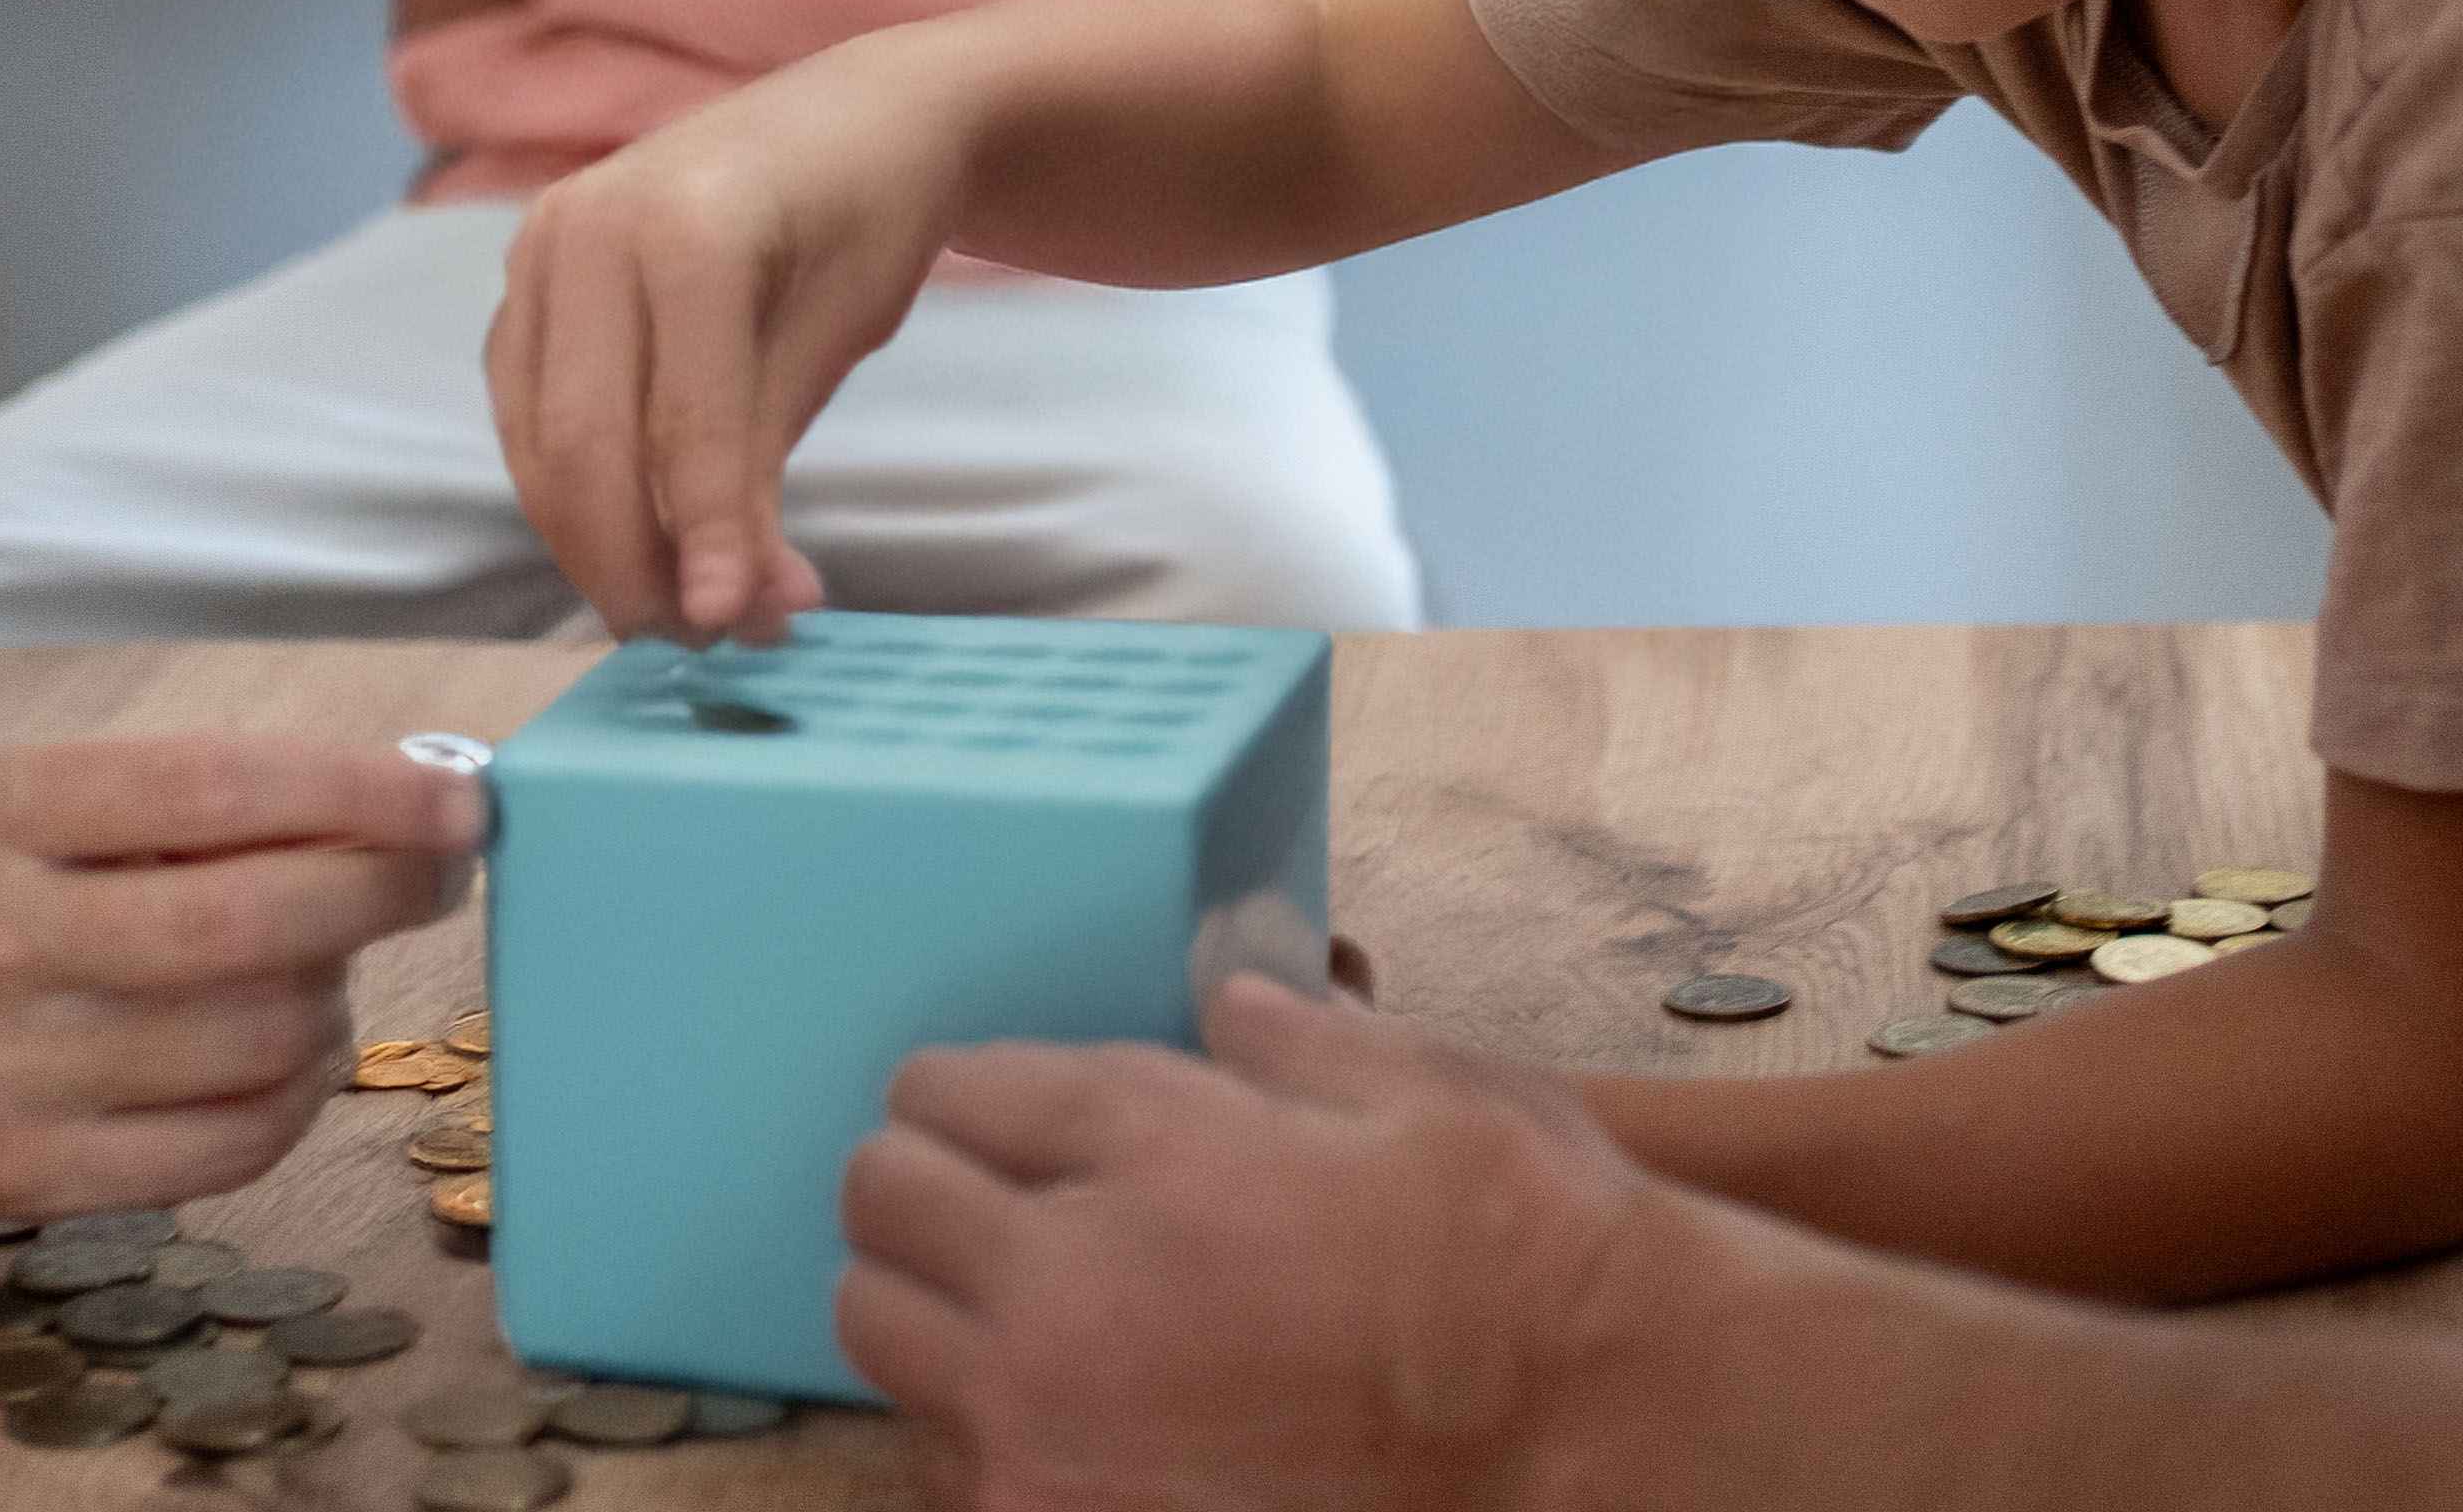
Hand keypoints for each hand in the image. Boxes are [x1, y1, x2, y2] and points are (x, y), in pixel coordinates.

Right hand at [0, 730, 480, 1214]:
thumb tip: (412, 812)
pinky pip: (232, 1145)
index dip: (359, 793)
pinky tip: (286, 1050)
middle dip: (385, 889)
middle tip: (444, 867)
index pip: (211, 788)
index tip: (461, 796)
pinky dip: (298, 1094)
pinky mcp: (19, 1181)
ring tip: (321, 963)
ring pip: (261, 1041)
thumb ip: (206, 799)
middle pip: (250, 927)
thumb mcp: (47, 796)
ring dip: (337, 995)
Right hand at [486, 72, 975, 638]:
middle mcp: (587, 227)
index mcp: (684, 227)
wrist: (849, 117)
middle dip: (635, 564)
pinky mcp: (526, 281)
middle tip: (711, 639)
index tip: (733, 630)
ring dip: (602, 546)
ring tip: (692, 605)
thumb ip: (762, 465)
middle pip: (581, 446)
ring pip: (540, 445)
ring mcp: (541, 247)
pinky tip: (650, 537)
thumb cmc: (864, 219)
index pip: (680, 422)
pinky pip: (530, 416)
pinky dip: (578, 494)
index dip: (705, 537)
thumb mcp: (834, 338)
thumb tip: (730, 607)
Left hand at [838, 972, 1690, 1511]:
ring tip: (1035, 1318)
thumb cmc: (1522, 1253)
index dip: (969, 1096)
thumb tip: (1228, 998)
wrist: (1586, 1432)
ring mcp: (1044, 1430)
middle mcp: (1062, 1282)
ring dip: (941, 1312)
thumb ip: (1292, 1035)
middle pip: (877, 1202)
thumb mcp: (1424, 1085)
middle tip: (998, 1207)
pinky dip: (988, 1434)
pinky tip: (1083, 1423)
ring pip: (879, 1335)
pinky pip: (946, 1464)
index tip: (995, 1116)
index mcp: (1147, 1142)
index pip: (941, 1091)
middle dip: (928, 1188)